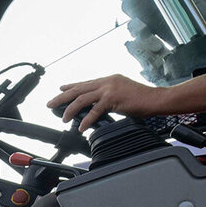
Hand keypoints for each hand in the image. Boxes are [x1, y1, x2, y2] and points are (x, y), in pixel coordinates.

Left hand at [47, 74, 168, 129]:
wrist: (155, 99)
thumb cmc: (142, 98)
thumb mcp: (122, 93)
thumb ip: (108, 97)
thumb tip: (96, 106)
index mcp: (108, 80)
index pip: (85, 83)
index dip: (70, 86)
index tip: (60, 89)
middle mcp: (106, 82)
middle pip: (78, 89)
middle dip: (62, 97)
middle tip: (50, 104)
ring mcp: (109, 89)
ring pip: (82, 98)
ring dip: (71, 109)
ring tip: (64, 118)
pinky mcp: (113, 99)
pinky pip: (95, 110)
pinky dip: (86, 120)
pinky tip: (81, 127)